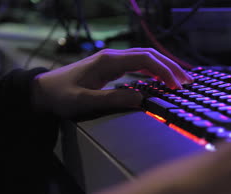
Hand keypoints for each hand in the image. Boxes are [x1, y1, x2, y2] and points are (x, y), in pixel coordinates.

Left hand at [33, 48, 192, 120]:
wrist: (43, 91)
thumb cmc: (60, 96)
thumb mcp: (84, 101)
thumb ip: (112, 99)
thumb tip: (141, 99)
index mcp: (109, 61)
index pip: (145, 59)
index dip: (164, 70)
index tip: (177, 85)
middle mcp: (113, 57)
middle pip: (149, 55)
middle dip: (170, 67)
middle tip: (187, 83)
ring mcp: (112, 61)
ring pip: (145, 58)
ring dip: (164, 68)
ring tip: (180, 81)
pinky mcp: (111, 68)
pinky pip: (138, 65)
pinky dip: (153, 71)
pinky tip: (161, 80)